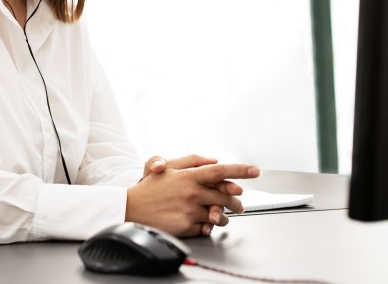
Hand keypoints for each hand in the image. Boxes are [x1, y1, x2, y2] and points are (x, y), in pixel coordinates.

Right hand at [126, 163, 259, 237]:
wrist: (131, 209)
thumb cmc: (150, 188)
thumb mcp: (169, 168)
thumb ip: (192, 162)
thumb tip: (213, 161)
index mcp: (189, 176)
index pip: (221, 171)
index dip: (241, 170)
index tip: (255, 170)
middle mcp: (192, 192)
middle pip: (226, 196)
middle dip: (236, 201)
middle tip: (239, 203)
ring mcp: (190, 210)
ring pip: (220, 215)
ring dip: (224, 216)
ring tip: (220, 215)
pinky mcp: (187, 226)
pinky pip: (207, 227)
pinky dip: (208, 225)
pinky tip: (203, 221)